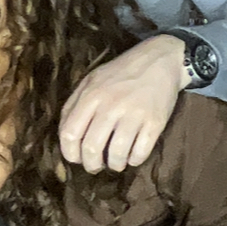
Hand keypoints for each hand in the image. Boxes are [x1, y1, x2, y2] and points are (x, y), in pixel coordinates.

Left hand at [59, 35, 186, 172]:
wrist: (160, 59)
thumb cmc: (121, 73)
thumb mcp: (91, 81)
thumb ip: (74, 105)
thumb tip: (66, 137)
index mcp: (91, 96)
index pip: (70, 134)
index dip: (70, 153)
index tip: (76, 158)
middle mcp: (111, 105)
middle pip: (92, 148)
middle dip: (92, 164)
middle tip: (96, 166)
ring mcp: (134, 114)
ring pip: (117, 154)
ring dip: (114, 165)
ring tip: (116, 163)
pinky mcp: (155, 122)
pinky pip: (141, 152)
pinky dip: (135, 160)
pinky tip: (133, 156)